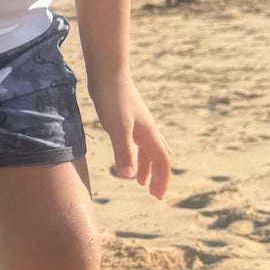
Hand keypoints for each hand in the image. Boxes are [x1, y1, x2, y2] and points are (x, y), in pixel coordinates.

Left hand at [89, 73, 172, 199]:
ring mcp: (138, 123)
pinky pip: (137, 141)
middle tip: (155, 194)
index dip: (162, 179)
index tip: (158, 197)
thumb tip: (129, 178)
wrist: (108, 72)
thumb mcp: (117, 128)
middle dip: (159, 176)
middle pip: (159, 156)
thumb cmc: (113, 98)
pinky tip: (126, 157)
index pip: (162, 161)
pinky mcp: (127, 118)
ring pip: (148, 149)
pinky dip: (136, 154)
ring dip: (147, 167)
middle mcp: (147, 129)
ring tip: (139, 182)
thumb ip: (124, 152)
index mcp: (149, 133)